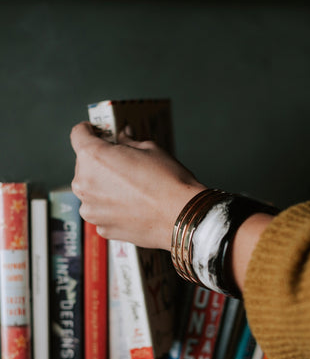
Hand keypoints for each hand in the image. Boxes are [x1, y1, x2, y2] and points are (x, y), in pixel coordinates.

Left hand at [70, 122, 205, 249]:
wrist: (181, 217)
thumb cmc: (168, 182)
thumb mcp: (150, 149)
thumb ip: (129, 142)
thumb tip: (123, 137)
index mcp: (93, 157)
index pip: (78, 134)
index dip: (88, 130)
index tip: (96, 132)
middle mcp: (84, 184)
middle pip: (84, 165)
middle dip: (100, 162)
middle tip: (123, 164)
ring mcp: (91, 210)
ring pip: (91, 191)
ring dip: (104, 187)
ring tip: (131, 190)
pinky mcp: (102, 228)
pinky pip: (102, 212)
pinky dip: (112, 208)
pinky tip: (133, 207)